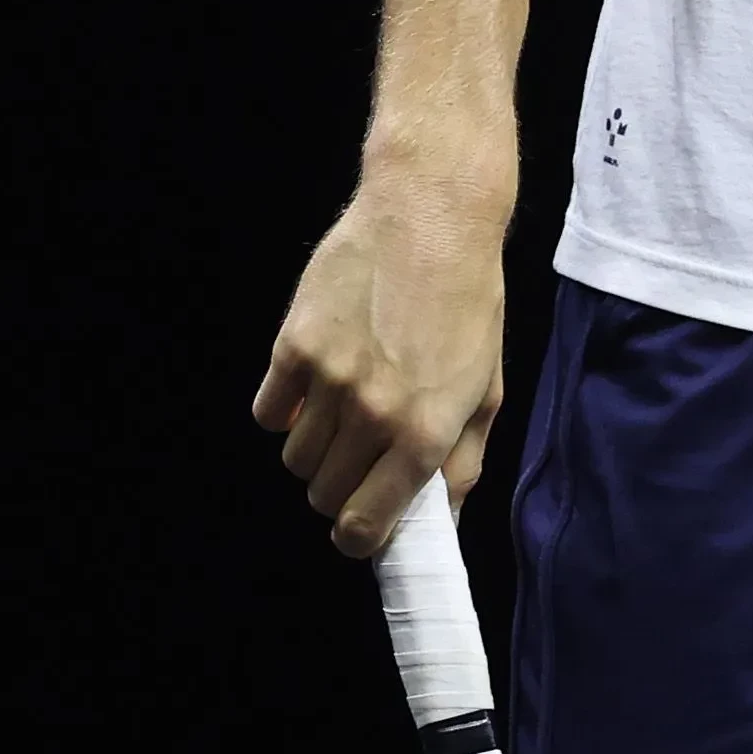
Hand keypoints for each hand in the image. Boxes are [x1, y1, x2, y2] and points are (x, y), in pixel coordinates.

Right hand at [250, 171, 509, 557]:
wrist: (432, 218)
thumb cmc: (468, 301)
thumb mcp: (485, 386)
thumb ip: (462, 459)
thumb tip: (442, 517)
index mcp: (425, 433)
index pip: (364, 526)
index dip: (359, 536)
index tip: (361, 524)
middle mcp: (374, 415)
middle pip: (323, 494)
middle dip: (340, 485)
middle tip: (360, 453)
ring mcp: (329, 381)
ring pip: (294, 458)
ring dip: (314, 446)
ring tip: (343, 408)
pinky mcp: (293, 347)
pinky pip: (267, 412)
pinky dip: (284, 408)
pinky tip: (313, 382)